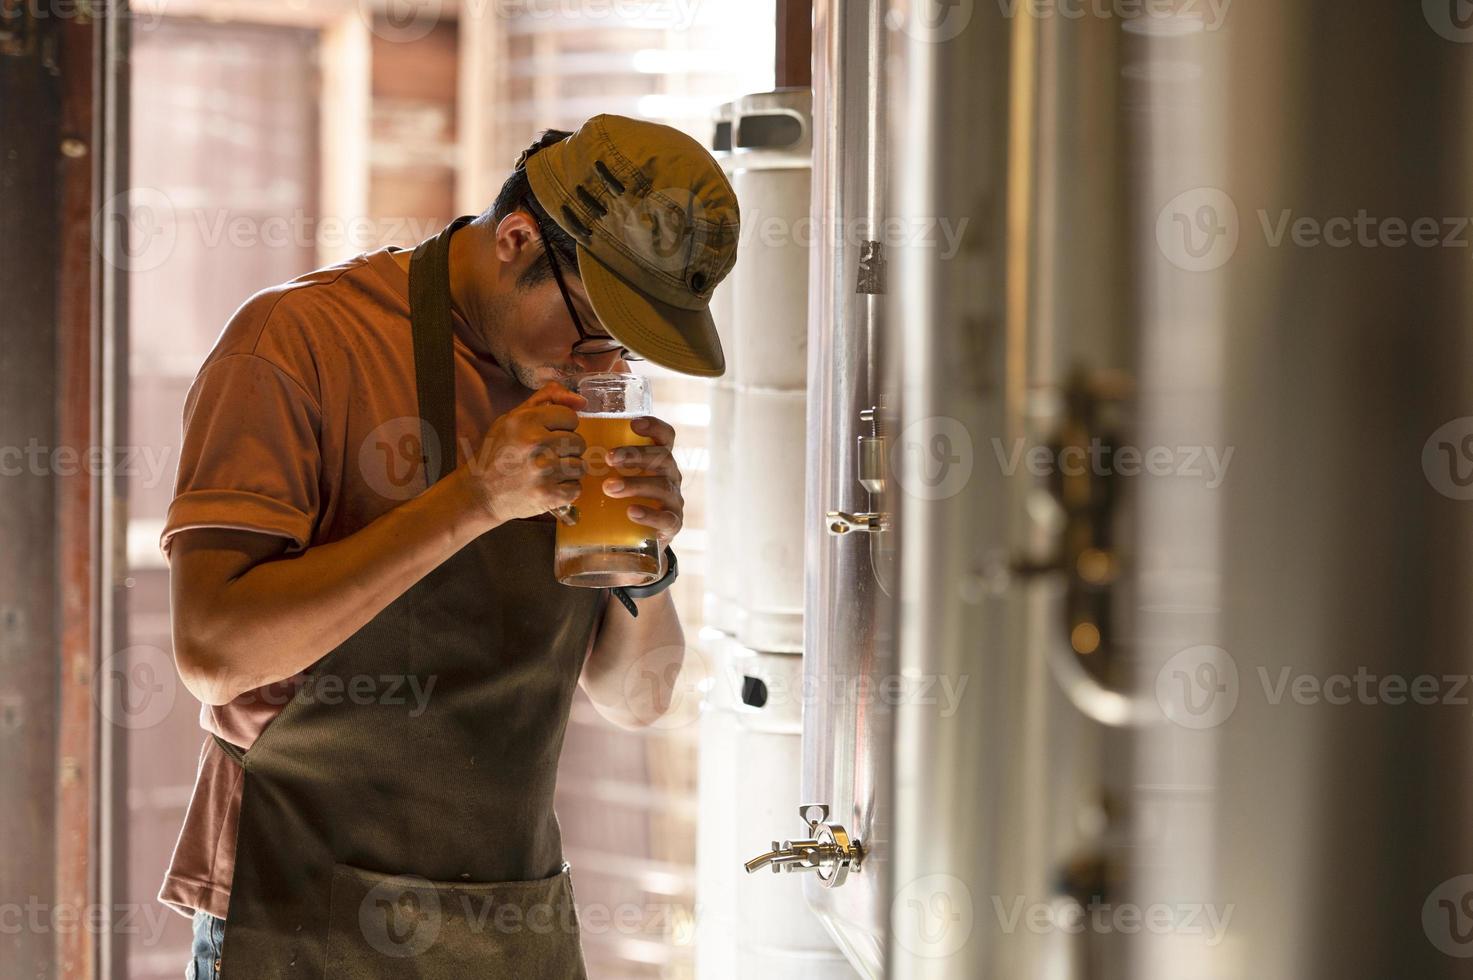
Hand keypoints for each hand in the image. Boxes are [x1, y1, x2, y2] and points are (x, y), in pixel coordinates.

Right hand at [464, 382, 586, 523]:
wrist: (480, 493)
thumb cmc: (497, 452)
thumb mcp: (513, 418)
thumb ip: (547, 399)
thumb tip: (581, 401)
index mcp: (526, 420)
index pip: (571, 417)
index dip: (562, 426)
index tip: (548, 434)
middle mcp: (536, 443)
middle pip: (578, 442)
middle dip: (566, 449)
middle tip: (545, 455)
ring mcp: (544, 471)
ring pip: (580, 465)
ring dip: (567, 469)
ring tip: (547, 471)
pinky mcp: (550, 495)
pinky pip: (576, 487)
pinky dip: (565, 489)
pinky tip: (548, 485)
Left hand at [601, 416, 682, 546]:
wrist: (629, 541)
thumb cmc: (616, 499)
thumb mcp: (610, 475)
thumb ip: (595, 458)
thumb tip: (564, 437)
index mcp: (658, 459)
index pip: (665, 437)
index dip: (654, 427)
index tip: (633, 424)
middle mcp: (670, 476)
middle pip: (663, 458)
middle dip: (636, 455)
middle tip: (609, 458)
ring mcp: (673, 501)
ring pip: (663, 486)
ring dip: (635, 484)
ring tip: (610, 488)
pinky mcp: (671, 525)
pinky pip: (667, 519)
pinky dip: (650, 514)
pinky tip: (632, 512)